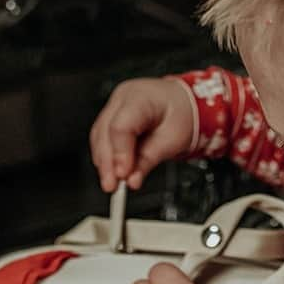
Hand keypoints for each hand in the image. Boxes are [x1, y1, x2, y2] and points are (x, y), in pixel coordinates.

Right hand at [89, 76, 193, 192]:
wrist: (183, 104)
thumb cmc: (181, 114)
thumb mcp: (173, 139)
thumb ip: (150, 159)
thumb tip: (132, 179)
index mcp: (140, 98)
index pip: (120, 127)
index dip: (119, 154)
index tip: (123, 176)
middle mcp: (123, 99)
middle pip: (105, 132)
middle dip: (107, 163)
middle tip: (112, 186)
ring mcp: (114, 107)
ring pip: (99, 136)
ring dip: (104, 163)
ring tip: (112, 183)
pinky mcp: (111, 118)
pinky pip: (102, 139)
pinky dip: (106, 157)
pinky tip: (111, 172)